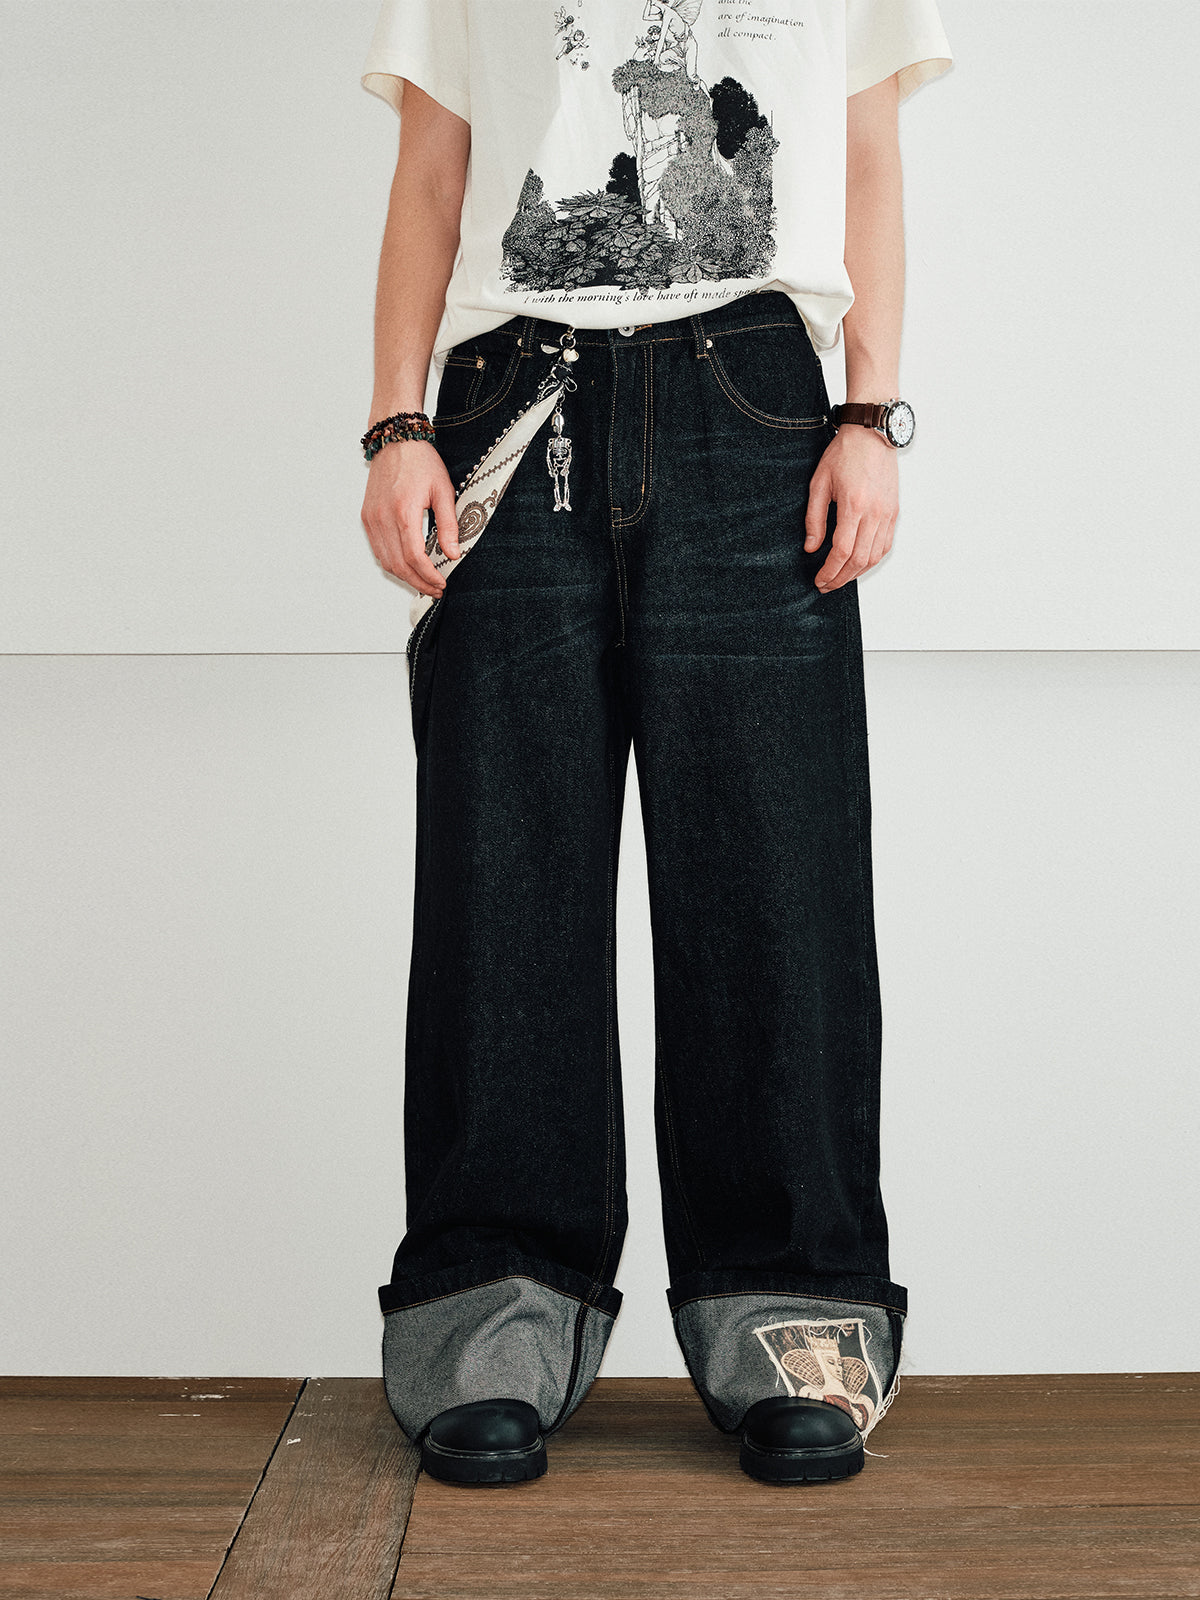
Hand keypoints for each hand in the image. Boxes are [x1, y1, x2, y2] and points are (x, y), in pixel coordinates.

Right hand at [360, 441, 461, 597]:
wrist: (395, 440)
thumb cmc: (420, 461)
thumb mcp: (443, 491)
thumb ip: (448, 525)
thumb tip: (453, 554)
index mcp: (403, 511)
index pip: (414, 557)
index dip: (428, 576)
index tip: (441, 583)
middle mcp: (383, 517)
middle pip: (398, 564)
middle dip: (418, 582)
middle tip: (435, 588)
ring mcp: (371, 518)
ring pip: (385, 560)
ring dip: (404, 576)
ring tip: (424, 581)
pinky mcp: (367, 517)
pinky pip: (378, 549)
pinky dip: (392, 562)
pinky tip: (408, 565)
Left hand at [803, 424, 898, 591]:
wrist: (872, 433)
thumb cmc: (844, 453)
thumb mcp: (819, 483)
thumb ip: (814, 518)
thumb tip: (811, 547)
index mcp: (854, 505)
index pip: (842, 551)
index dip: (830, 571)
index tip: (819, 580)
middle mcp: (875, 512)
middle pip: (859, 559)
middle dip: (840, 578)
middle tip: (826, 585)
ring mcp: (888, 513)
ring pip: (874, 556)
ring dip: (856, 573)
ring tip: (839, 578)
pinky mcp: (894, 512)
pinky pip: (885, 545)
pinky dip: (872, 560)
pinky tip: (858, 564)